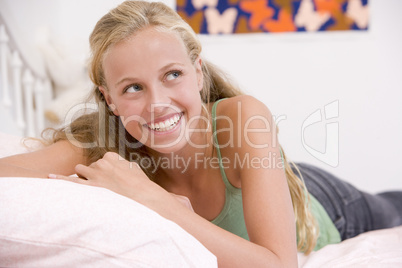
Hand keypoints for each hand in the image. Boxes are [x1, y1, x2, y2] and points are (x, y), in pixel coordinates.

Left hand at [48, 152, 172, 210]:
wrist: (142, 196)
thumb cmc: (141, 184)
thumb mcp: (134, 168)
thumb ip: (122, 164)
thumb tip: (120, 165)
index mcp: (111, 156)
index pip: (101, 160)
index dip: (105, 170)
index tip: (112, 178)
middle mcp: (101, 163)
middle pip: (90, 167)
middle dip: (95, 175)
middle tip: (107, 187)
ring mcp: (94, 174)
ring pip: (81, 171)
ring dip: (85, 177)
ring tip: (95, 187)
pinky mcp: (90, 187)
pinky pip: (71, 182)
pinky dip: (60, 179)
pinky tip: (50, 177)